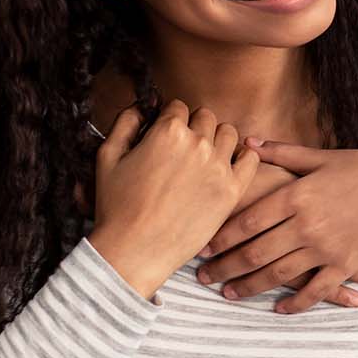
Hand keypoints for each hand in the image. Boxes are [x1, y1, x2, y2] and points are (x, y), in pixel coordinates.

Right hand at [89, 102, 257, 299]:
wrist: (135, 250)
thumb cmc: (116, 207)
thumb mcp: (107, 157)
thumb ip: (125, 123)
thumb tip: (141, 106)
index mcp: (168, 131)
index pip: (178, 107)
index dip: (169, 120)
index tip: (165, 135)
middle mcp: (198, 143)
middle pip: (205, 117)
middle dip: (193, 127)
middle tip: (182, 149)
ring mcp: (219, 166)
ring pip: (228, 133)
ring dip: (216, 139)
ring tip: (203, 157)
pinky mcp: (232, 190)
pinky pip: (250, 159)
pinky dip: (242, 157)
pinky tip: (227, 166)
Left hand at [197, 144, 357, 311]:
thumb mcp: (321, 156)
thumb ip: (282, 154)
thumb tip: (247, 143)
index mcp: (298, 195)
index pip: (248, 221)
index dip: (221, 236)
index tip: (202, 247)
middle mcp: (308, 224)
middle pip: (256, 252)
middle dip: (225, 267)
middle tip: (203, 277)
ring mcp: (327, 248)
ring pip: (278, 274)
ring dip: (249, 287)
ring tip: (228, 294)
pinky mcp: (346, 264)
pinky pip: (316, 290)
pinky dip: (296, 303)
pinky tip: (278, 308)